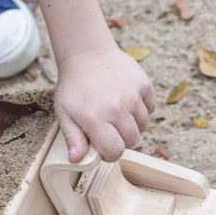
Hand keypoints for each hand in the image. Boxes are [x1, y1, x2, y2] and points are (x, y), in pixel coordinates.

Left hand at [54, 46, 155, 161]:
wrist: (87, 53)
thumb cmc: (73, 87)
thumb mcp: (64, 113)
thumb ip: (73, 138)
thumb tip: (76, 160)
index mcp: (95, 119)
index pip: (115, 151)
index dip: (110, 153)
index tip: (104, 146)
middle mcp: (117, 109)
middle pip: (132, 140)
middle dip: (121, 140)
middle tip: (110, 128)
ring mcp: (133, 96)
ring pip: (143, 126)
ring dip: (132, 124)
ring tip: (118, 113)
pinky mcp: (144, 84)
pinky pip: (151, 107)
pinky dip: (142, 109)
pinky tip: (128, 101)